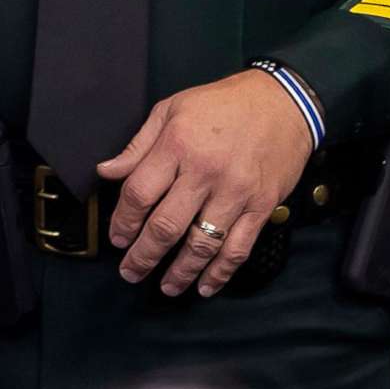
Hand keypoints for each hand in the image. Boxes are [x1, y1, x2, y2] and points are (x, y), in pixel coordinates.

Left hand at [100, 69, 314, 298]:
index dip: (123, 221)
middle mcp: (205, 173)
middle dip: (144, 255)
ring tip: (165, 286)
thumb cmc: (221, 104)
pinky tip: (205, 285)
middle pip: (166, 225)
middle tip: (130, 272)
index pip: (139, 193)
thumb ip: (138, 147)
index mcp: (177, 146)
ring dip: (180, 271)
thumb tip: (106, 172)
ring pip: (202, 244)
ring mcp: (236, 193)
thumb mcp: (170, 110)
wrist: (282, 102)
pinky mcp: (261, 207)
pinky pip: (238, 248)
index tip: (116, 238)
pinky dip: (220, 273)